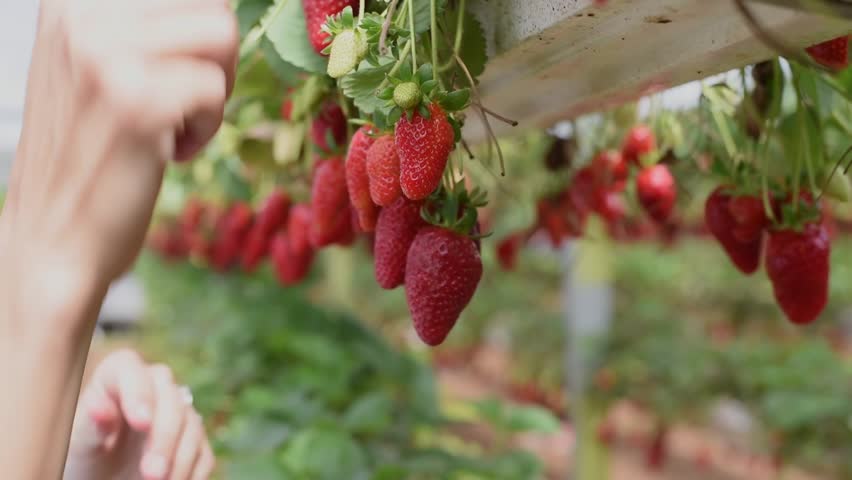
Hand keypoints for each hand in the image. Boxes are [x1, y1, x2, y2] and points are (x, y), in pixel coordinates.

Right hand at [0, 0, 237, 296]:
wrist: (53, 237)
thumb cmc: (87, 152)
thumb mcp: (97, 66)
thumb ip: (141, 25)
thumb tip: (212, 4)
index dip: (202, 21)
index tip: (184, 65)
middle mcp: (81, 14)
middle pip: (209, 1)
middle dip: (215, 54)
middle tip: (182, 97)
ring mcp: (106, 56)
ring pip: (221, 35)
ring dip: (213, 88)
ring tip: (174, 121)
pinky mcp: (136, 103)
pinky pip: (215, 90)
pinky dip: (206, 128)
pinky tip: (169, 150)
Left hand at [64, 349, 214, 479]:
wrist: (105, 479)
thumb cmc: (86, 458)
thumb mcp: (80, 445)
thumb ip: (91, 425)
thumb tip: (99, 407)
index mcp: (116, 377)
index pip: (129, 367)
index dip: (138, 392)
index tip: (140, 423)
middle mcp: (152, 386)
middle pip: (170, 398)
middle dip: (164, 437)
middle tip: (152, 473)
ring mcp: (178, 411)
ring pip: (191, 425)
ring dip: (179, 459)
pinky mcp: (194, 440)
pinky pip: (203, 453)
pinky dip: (191, 472)